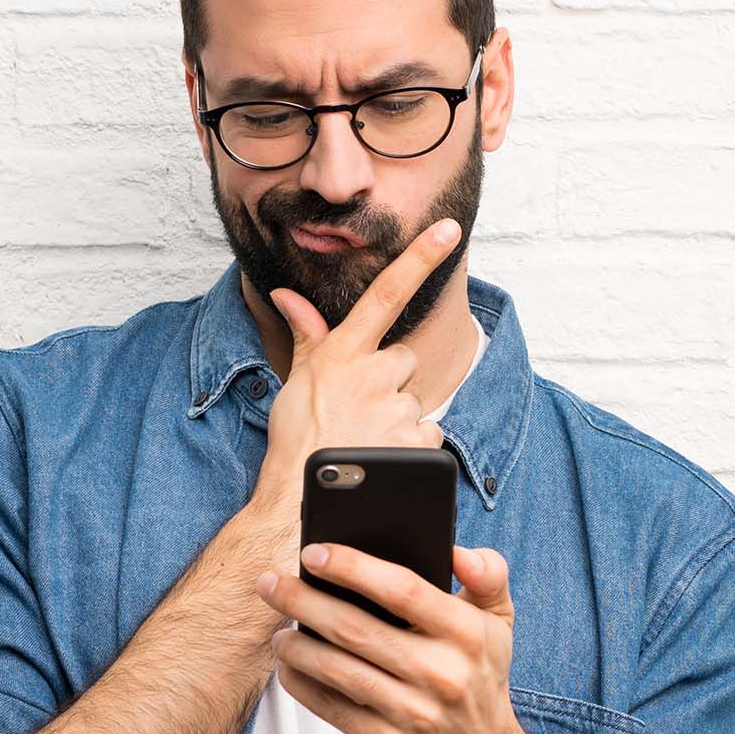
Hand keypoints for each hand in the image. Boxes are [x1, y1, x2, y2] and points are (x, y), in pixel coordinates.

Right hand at [248, 215, 462, 513]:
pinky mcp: (417, 442)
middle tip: (357, 413)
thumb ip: (306, 334)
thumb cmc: (293, 443)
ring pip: (413, 402)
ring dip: (396, 419)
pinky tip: (381, 461)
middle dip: (388, 383)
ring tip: (364, 444)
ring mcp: (397, 408)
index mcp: (343, 353)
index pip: (386, 293)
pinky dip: (410, 448)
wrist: (298, 502)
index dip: (419, 258)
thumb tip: (286, 295)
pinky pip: (427, 436)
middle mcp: (374, 374)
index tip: (448, 231)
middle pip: (402, 361)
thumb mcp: (295, 381)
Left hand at [255, 538, 526, 733]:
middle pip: (354, 628)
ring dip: (294, 644)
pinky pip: (329, 707)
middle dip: (302, 600)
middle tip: (271, 582)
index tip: (314, 552)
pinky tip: (287, 664)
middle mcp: (440, 673)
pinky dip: (300, 683)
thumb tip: (455, 550)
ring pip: (335, 669)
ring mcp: (410, 712)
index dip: (352, 567)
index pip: (403, 589)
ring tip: (277, 626)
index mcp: (466, 634)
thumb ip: (487, 575)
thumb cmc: (480, 678)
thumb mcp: (499, 623)